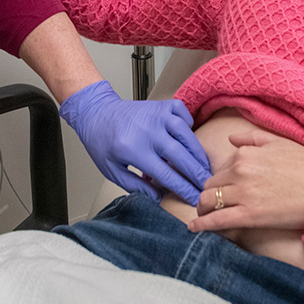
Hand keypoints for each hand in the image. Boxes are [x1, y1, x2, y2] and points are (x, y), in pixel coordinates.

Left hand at [60, 80, 211, 204]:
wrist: (96, 112)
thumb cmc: (102, 142)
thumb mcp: (111, 170)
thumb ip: (134, 186)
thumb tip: (158, 197)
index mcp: (133, 150)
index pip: (165, 173)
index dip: (183, 188)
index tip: (194, 199)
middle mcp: (148, 131)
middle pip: (180, 155)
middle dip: (197, 174)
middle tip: (207, 187)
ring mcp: (156, 115)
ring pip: (186, 133)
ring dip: (198, 152)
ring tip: (205, 168)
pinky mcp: (160, 105)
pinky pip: (182, 113)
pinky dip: (189, 124)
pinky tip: (189, 137)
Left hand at [187, 130, 303, 232]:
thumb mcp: (279, 143)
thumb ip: (252, 138)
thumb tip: (231, 138)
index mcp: (245, 153)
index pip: (220, 169)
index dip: (220, 182)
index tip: (221, 190)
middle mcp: (239, 170)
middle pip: (210, 185)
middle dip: (208, 195)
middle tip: (208, 205)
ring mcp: (243, 193)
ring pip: (208, 201)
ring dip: (202, 209)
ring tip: (202, 216)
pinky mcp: (249, 215)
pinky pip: (217, 220)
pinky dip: (202, 225)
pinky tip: (194, 228)